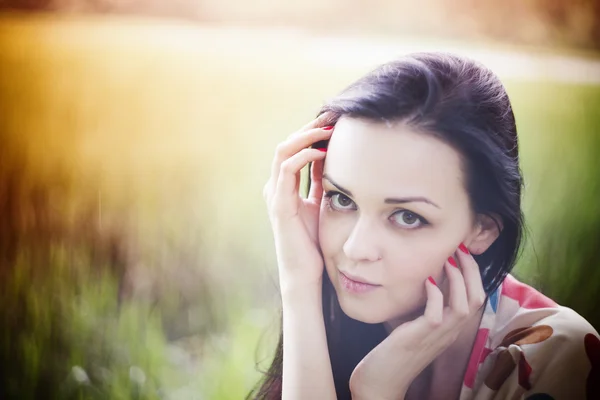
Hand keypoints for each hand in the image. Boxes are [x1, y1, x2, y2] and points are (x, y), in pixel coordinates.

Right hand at [263, 113, 334, 293]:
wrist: (304, 273)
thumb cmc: (313, 241)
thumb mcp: (320, 203)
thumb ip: (320, 182)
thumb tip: (332, 159)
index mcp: (284, 186)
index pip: (295, 149)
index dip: (312, 133)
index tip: (335, 121)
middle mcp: (275, 186)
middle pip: (288, 144)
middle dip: (310, 128)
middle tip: (333, 115)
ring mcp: (275, 194)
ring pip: (283, 151)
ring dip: (306, 136)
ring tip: (328, 127)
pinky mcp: (279, 205)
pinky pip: (287, 170)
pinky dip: (303, 156)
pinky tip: (322, 150)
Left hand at [349, 245, 486, 399]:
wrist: (381, 380)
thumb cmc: (394, 350)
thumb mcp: (415, 324)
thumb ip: (424, 306)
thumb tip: (425, 278)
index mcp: (450, 328)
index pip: (476, 298)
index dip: (473, 274)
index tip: (462, 252)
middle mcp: (449, 332)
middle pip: (477, 298)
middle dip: (471, 270)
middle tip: (460, 248)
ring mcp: (436, 336)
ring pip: (464, 306)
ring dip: (458, 279)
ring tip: (448, 260)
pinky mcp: (419, 337)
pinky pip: (437, 315)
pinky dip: (435, 295)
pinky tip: (428, 281)